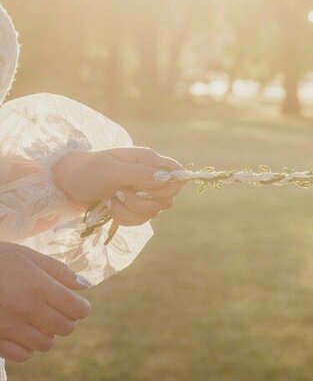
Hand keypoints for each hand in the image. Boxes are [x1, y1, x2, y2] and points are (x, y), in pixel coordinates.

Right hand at [0, 243, 90, 362]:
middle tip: (51, 310)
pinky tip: (18, 332)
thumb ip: (57, 271)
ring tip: (33, 320)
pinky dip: (25, 347)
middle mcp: (26, 310)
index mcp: (38, 287)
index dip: (79, 307)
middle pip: (65, 329)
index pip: (78, 310)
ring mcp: (8, 327)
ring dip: (45, 334)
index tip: (71, 303)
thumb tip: (85, 285)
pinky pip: (22, 355)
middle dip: (64, 320)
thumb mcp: (25, 255)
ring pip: (45, 344)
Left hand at [53, 147, 185, 225]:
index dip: (170, 187)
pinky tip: (112, 209)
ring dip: (130, 211)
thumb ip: (141, 174)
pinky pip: (141, 220)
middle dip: (143, 202)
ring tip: (112, 200)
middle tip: (121, 194)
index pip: (177, 175)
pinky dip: (125, 218)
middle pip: (167, 198)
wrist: (66, 183)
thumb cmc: (88, 171)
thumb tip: (168, 178)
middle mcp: (150, 176)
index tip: (149, 191)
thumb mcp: (113, 170)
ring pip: (154, 212)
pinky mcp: (134, 207)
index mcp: (149, 160)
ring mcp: (143, 193)